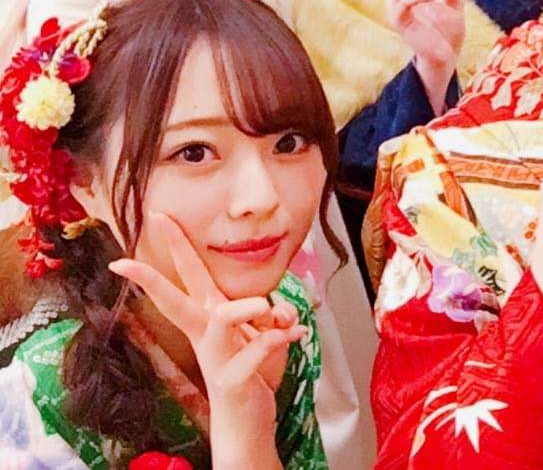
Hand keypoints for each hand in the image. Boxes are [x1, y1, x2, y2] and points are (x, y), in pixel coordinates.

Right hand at [110, 213, 302, 469]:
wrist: (248, 422)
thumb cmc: (253, 371)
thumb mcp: (264, 334)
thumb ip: (271, 314)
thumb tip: (279, 306)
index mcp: (211, 318)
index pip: (186, 278)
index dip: (170, 250)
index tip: (154, 217)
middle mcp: (207, 334)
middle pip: (180, 293)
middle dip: (168, 260)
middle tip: (149, 232)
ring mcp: (217, 357)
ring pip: (222, 319)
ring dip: (247, 308)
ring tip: (270, 308)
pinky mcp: (235, 378)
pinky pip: (258, 351)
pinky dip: (282, 338)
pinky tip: (298, 333)